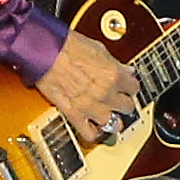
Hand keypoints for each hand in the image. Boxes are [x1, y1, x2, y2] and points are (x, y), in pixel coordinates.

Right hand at [36, 29, 139, 144]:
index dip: (130, 86)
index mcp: (114, 74)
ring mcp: (90, 105)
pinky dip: (93, 132)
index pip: (134, 87)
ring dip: (112, 118)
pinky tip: (94, 127)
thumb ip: (115, 63)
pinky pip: (89, 133)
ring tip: (108, 114)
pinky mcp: (73, 114)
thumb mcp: (98, 48)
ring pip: (113, 123)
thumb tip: (126, 70)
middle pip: (127, 106)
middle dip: (123, 102)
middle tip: (118, 100)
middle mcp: (105, 92)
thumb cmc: (66, 46)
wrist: (45, 51)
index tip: (127, 87)